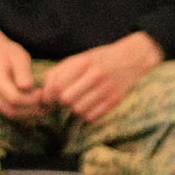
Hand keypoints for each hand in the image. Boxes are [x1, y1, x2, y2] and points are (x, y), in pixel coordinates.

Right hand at [0, 17, 48, 116]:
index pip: (14, 98)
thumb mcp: (18, 56)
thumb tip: (28, 88)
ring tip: (42, 104)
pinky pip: (7, 111)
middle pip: (11, 110)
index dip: (32, 100)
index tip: (43, 92)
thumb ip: (23, 72)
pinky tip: (33, 104)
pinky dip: (21, 111)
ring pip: (9, 113)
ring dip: (28, 113)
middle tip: (46, 102)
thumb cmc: (6, 51)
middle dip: (31, 109)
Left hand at [39, 31, 163, 125]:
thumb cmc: (97, 60)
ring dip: (74, 108)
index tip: (49, 98)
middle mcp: (96, 75)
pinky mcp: (115, 100)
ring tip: (77, 101)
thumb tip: (44, 95)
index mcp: (83, 62)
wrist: (131, 59)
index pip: (57, 86)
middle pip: (66, 99)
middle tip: (63, 100)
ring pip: (78, 110)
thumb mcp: (76, 59)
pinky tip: (88, 105)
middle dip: (61, 102)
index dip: (49, 95)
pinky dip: (86, 114)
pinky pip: (92, 116)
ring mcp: (107, 88)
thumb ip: (57, 74)